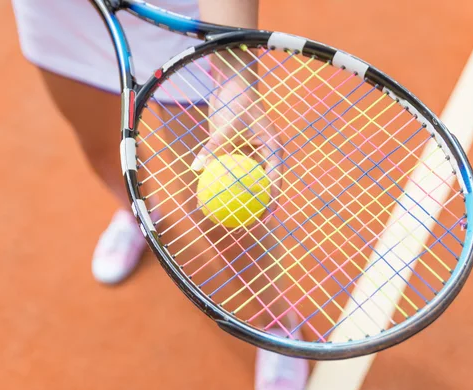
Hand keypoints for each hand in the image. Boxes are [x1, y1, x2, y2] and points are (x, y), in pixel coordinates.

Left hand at [191, 76, 283, 215]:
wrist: (232, 83)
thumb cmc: (237, 101)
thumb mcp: (227, 125)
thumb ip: (214, 146)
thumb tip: (197, 168)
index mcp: (273, 148)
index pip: (275, 178)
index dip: (273, 199)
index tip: (267, 215)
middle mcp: (264, 154)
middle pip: (263, 185)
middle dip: (257, 205)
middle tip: (249, 223)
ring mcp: (251, 154)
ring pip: (247, 180)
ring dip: (239, 196)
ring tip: (229, 217)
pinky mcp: (238, 152)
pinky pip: (231, 171)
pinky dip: (223, 182)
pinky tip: (210, 196)